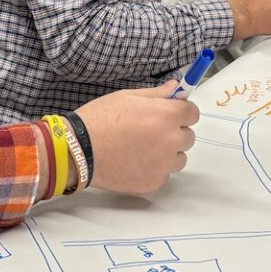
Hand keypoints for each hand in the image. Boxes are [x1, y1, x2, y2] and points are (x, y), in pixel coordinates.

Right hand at [73, 84, 199, 194]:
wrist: (78, 150)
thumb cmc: (100, 119)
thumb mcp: (128, 97)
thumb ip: (157, 94)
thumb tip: (176, 88)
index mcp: (167, 115)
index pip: (193, 113)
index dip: (181, 112)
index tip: (170, 114)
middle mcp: (171, 140)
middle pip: (188, 137)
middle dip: (174, 133)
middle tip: (150, 132)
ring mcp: (164, 165)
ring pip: (179, 159)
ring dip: (167, 154)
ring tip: (141, 150)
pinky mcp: (154, 183)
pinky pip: (164, 175)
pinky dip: (153, 170)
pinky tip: (134, 163)